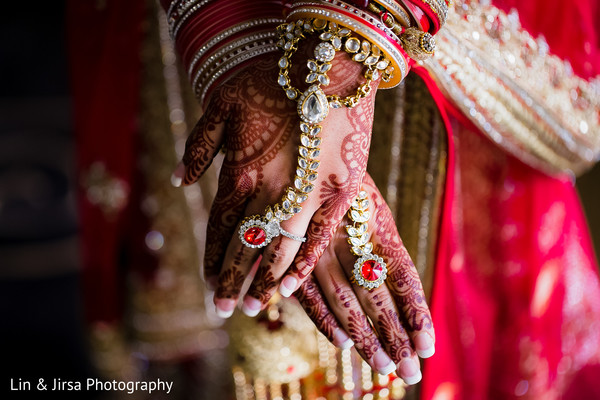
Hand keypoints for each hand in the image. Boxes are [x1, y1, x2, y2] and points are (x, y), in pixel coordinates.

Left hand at [178, 44, 378, 317]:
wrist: (326, 64)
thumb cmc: (271, 79)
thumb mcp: (221, 105)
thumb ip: (198, 147)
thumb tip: (179, 181)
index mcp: (239, 171)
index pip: (221, 228)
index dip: (214, 259)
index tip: (208, 285)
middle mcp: (267, 189)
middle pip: (245, 247)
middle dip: (234, 280)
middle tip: (224, 311)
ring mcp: (304, 192)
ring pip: (279, 248)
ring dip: (264, 279)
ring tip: (254, 306)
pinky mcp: (337, 190)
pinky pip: (318, 235)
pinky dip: (302, 262)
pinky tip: (290, 285)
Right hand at [294, 173, 434, 383]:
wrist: (303, 148)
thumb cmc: (345, 181)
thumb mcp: (369, 203)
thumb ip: (380, 243)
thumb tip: (400, 286)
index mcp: (377, 222)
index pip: (402, 274)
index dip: (415, 310)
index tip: (428, 346)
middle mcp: (351, 236)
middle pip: (376, 296)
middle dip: (394, 336)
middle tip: (409, 373)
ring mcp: (321, 246)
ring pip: (345, 300)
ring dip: (364, 337)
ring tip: (385, 367)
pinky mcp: (294, 252)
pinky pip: (310, 292)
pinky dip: (325, 319)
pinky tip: (343, 343)